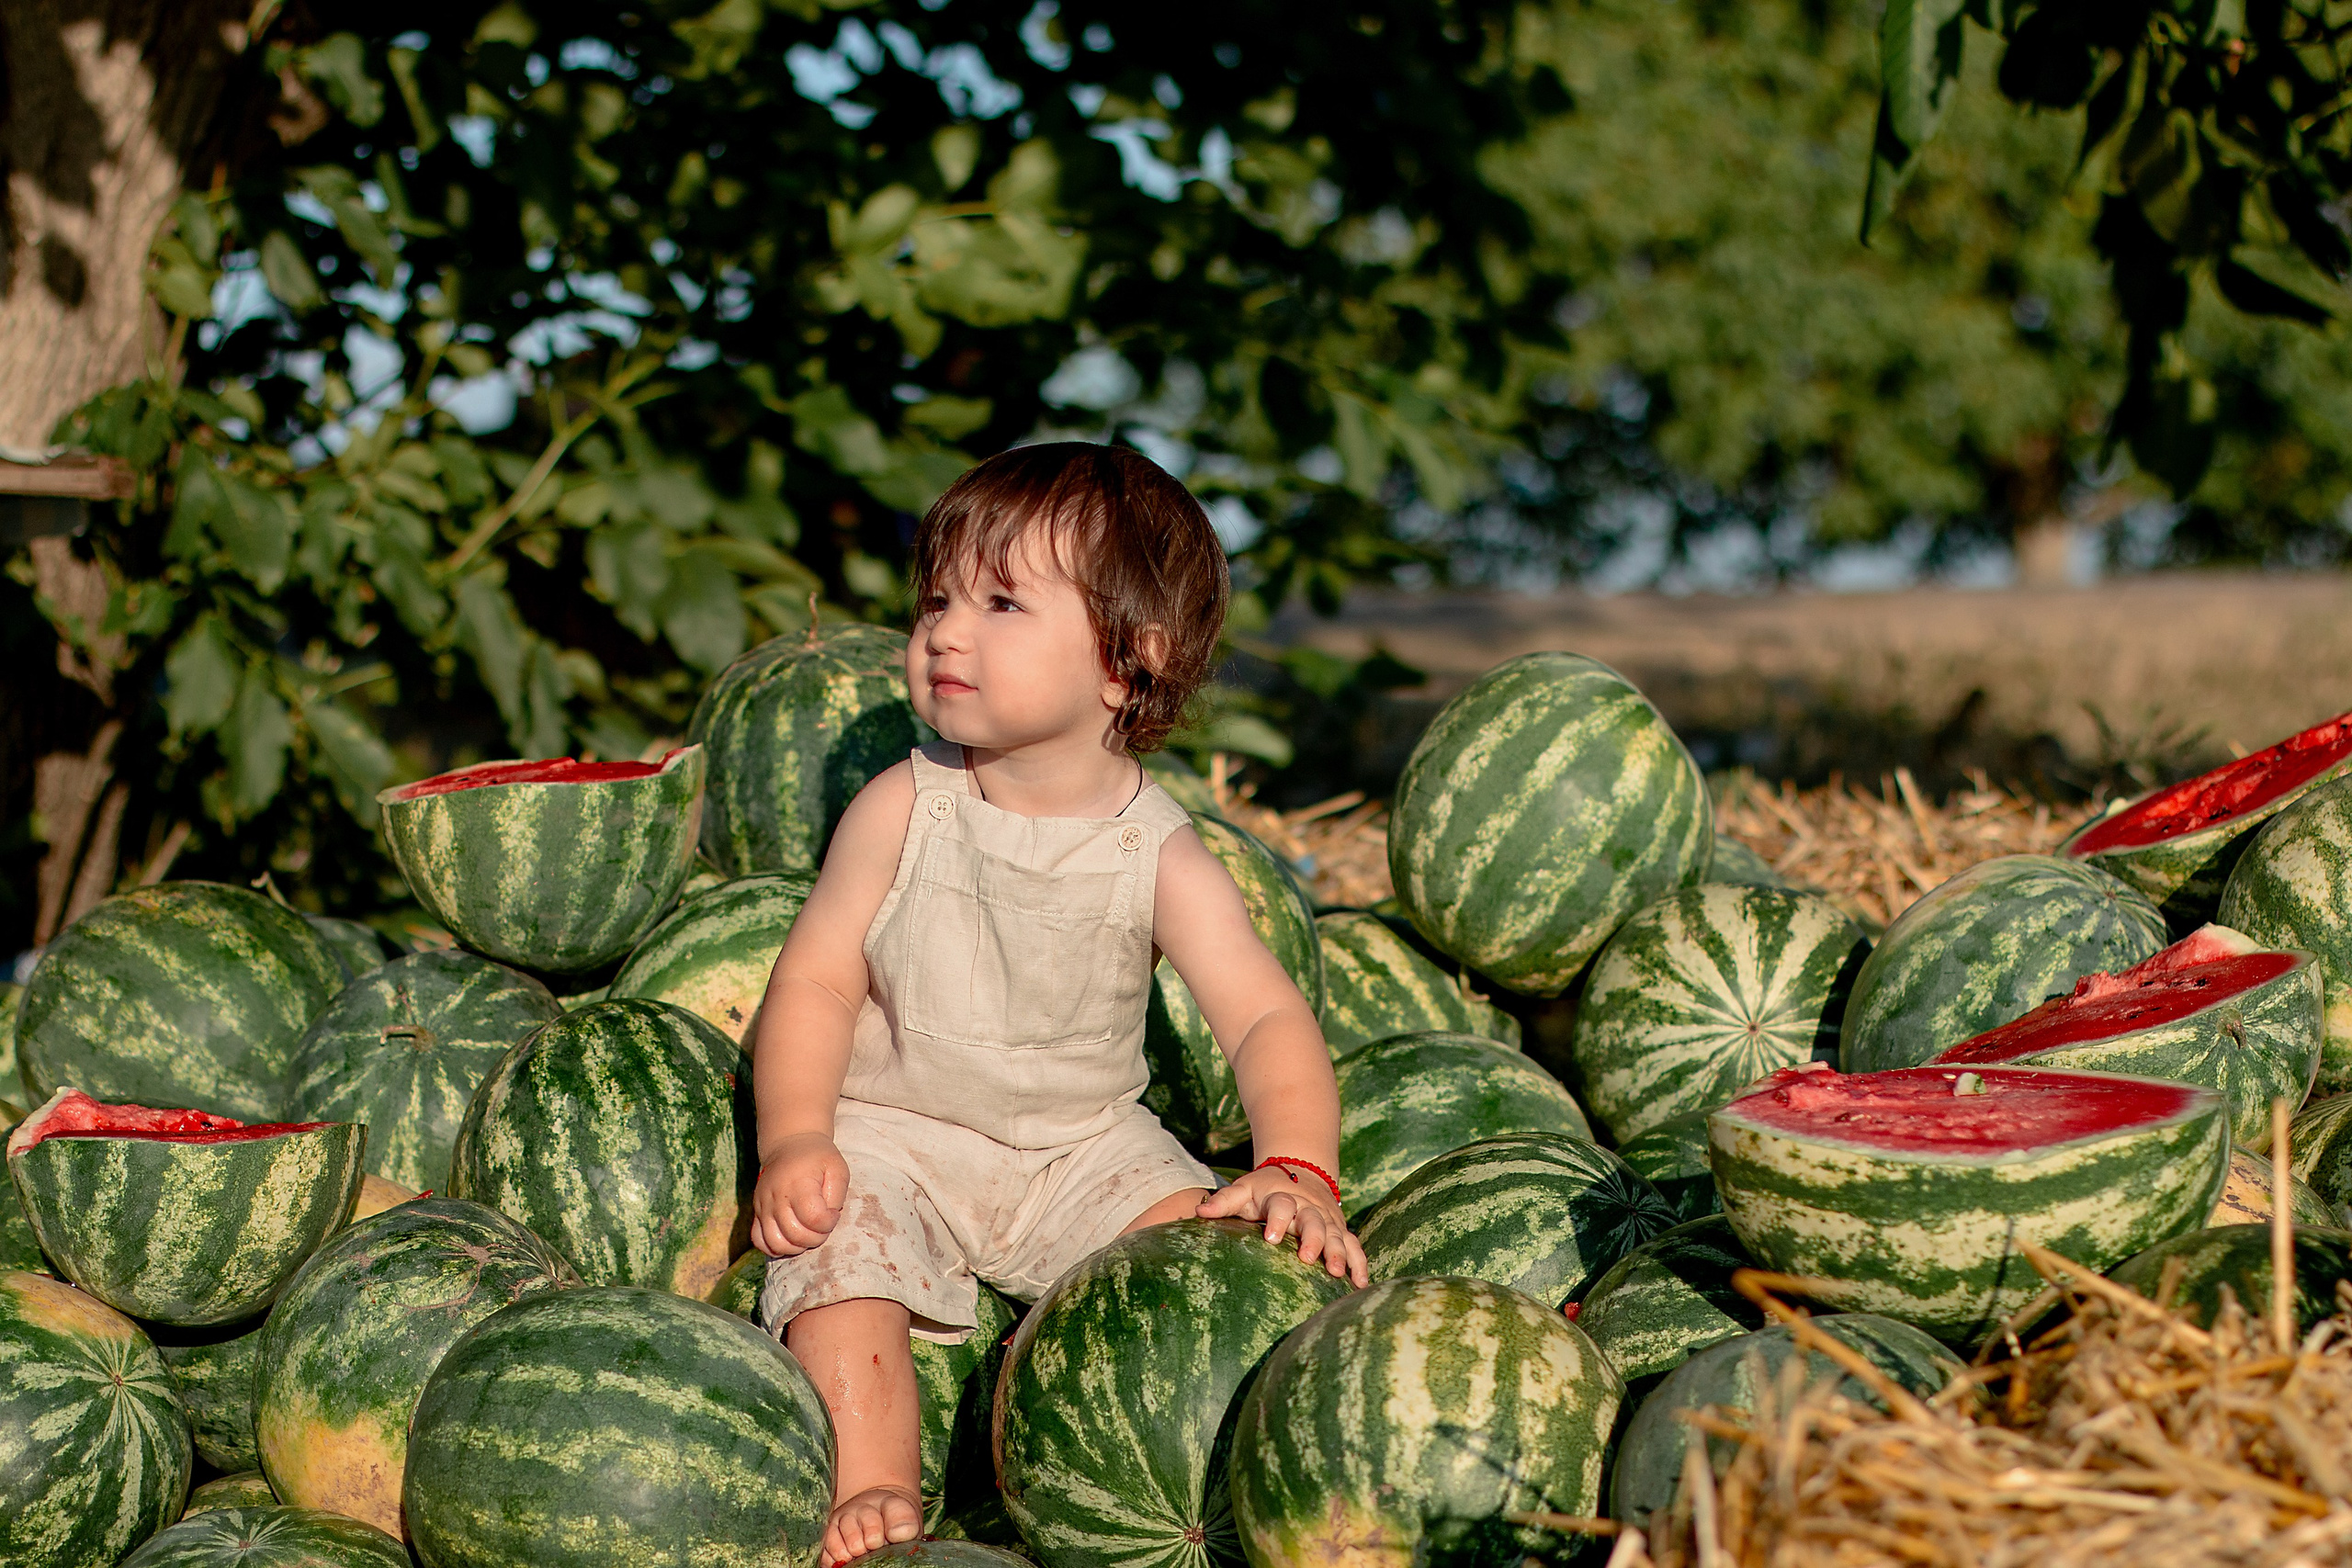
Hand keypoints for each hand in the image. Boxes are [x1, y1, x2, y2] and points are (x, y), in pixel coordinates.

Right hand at [750, 1132, 849, 1256]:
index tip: (834, 1213)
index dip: (829, 1223)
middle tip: (823, 1225)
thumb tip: (828, 1217)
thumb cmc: (817, 1158)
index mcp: (798, 1184)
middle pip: (795, 1235)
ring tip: (809, 1232)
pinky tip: (791, 1238)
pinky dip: (776, 1248)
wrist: (789, 1146)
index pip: (813, 1219)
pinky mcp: (756, 1213)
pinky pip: (760, 1242)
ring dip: (798, 1246)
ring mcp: (763, 1207)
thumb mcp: (837, 1168)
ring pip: (776, 1244)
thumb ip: (837, 1194)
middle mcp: (776, 1197)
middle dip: (817, 1237)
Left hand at [1197, 1166, 1367, 1286]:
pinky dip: (1358, 1262)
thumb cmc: (1264, 1189)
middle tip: (1308, 1258)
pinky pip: (1353, 1245)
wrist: (1301, 1172)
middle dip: (1313, 1238)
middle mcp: (1308, 1208)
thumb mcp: (1244, 1190)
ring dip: (1338, 1252)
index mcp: (1283, 1197)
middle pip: (1314, 1221)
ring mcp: (1327, 1219)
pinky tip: (1360, 1282)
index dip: (1277, 1220)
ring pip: (1337, 1234)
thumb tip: (1199, 1212)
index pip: (1281, 1205)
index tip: (1270, 1237)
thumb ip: (1224, 1201)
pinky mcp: (1340, 1229)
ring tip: (1336, 1272)